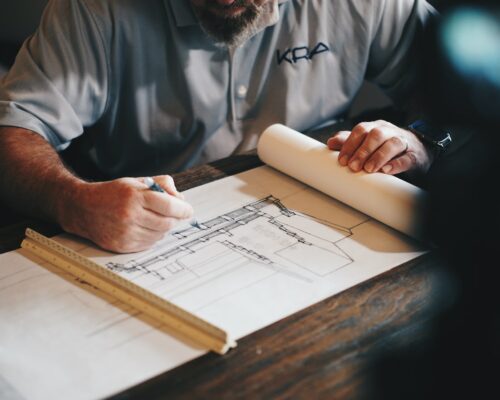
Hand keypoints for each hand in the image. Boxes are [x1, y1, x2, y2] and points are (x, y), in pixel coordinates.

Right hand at [59, 175, 193, 252]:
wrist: (83, 208)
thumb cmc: (113, 193)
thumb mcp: (136, 181)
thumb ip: (162, 185)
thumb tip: (181, 199)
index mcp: (134, 196)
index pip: (169, 206)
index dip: (183, 209)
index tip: (188, 210)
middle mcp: (130, 215)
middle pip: (167, 223)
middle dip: (175, 219)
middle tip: (174, 214)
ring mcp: (125, 233)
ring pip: (160, 235)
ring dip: (163, 228)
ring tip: (155, 219)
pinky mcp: (122, 246)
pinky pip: (149, 244)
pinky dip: (153, 237)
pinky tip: (146, 228)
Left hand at [327, 120, 432, 174]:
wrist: (415, 150)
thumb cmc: (385, 146)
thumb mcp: (366, 142)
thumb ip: (349, 142)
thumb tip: (330, 143)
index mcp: (375, 127)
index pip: (361, 130)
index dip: (350, 144)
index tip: (342, 161)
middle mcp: (388, 131)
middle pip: (375, 135)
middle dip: (362, 151)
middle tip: (353, 167)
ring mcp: (403, 142)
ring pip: (392, 144)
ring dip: (378, 156)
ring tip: (368, 169)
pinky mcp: (414, 155)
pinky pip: (407, 157)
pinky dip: (396, 164)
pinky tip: (386, 170)